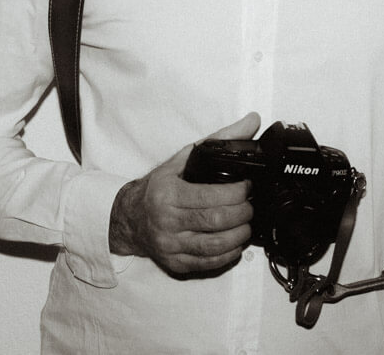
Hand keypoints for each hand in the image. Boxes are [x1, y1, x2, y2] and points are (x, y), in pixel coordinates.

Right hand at [108, 113, 259, 276]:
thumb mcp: (184, 158)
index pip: (211, 197)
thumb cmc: (159, 187)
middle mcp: (167, 221)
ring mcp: (171, 245)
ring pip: (215, 246)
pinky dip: (228, 255)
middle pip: (217, 222)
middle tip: (250, 206)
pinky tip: (234, 242)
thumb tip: (252, 120)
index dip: (237, 194)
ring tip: (245, 224)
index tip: (247, 187)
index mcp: (168, 194)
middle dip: (243, 214)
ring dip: (240, 236)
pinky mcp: (175, 263)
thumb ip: (220, 139)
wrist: (131, 217)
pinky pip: (208, 263)